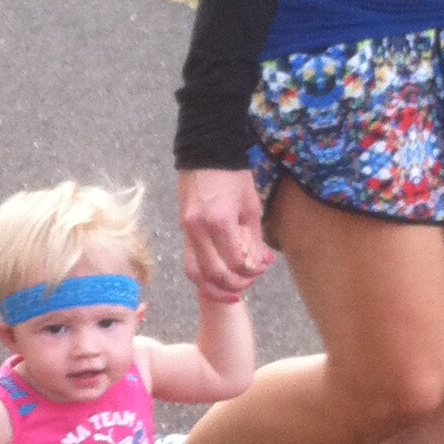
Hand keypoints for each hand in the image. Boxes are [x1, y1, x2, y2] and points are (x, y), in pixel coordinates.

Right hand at [178, 168, 271, 299]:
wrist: (206, 152)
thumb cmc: (233, 176)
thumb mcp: (251, 206)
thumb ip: (253, 238)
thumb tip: (258, 263)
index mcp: (220, 222)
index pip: (236, 262)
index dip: (251, 272)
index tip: (261, 268)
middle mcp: (199, 229)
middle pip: (214, 274)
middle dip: (234, 285)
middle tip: (248, 284)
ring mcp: (187, 230)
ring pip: (195, 273)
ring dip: (213, 288)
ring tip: (230, 292)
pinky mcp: (183, 229)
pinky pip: (189, 261)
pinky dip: (203, 275)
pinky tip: (217, 277)